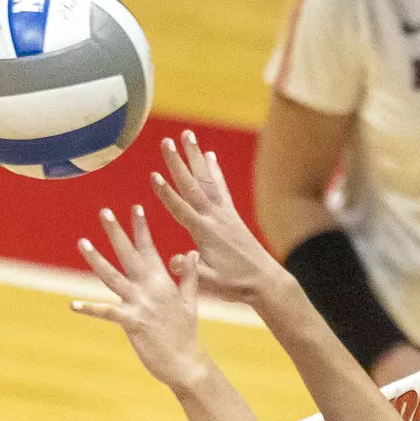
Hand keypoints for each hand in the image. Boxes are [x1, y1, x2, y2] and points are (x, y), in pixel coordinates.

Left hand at [74, 206, 211, 391]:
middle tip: (104, 212)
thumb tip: (191, 252)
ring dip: (96, 259)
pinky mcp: (132, 323)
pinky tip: (73, 304)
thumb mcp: (189, 300)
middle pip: (129, 255)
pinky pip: (107, 313)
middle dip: (116, 232)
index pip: (149, 249)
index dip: (141, 228)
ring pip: (113, 277)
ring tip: (82, 242)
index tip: (135, 207)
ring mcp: (140, 304)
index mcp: (163, 281)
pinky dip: (90, 309)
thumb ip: (188, 275)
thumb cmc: (186, 333)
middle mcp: (150, 288)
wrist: (187, 363)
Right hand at [150, 131, 297, 312]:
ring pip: (206, 179)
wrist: (265, 282)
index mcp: (205, 234)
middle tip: (166, 141)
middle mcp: (215, 218)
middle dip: (178, 163)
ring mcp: (225, 214)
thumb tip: (173, 260)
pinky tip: (209, 155)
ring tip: (187, 135)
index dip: (167, 194)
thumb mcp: (209, 283)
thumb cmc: (235, 285)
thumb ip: (191, 271)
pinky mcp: (231, 215)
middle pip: (192, 186)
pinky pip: (221, 187)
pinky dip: (214, 170)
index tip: (154, 175)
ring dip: (195, 157)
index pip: (182, 210)